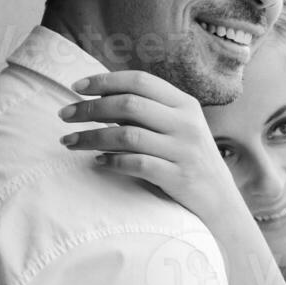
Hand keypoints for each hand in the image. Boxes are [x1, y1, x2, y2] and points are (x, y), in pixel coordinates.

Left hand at [58, 71, 246, 226]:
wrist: (221, 203)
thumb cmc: (190, 162)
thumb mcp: (180, 129)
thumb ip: (150, 114)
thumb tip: (100, 101)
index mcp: (185, 104)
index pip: (140, 81)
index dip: (105, 81)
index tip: (76, 87)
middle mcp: (187, 124)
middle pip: (129, 105)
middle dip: (89, 108)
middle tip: (64, 115)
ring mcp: (184, 150)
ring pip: (127, 134)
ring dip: (91, 136)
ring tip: (70, 141)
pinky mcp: (178, 177)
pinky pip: (136, 164)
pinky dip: (112, 161)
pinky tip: (97, 163)